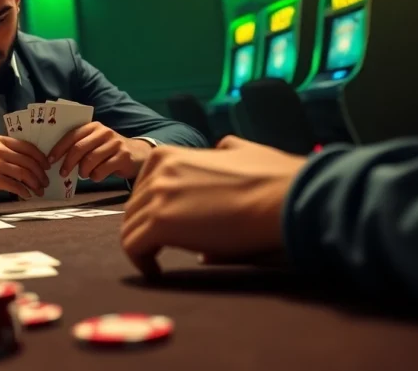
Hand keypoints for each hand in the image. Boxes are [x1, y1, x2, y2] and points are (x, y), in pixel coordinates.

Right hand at [0, 136, 49, 199]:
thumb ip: (8, 154)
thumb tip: (33, 164)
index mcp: (1, 141)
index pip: (29, 147)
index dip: (41, 158)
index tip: (47, 167)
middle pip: (29, 161)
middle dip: (41, 174)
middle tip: (45, 183)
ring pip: (25, 173)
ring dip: (35, 184)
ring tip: (39, 191)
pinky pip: (16, 185)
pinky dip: (24, 192)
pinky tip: (26, 195)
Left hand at [48, 122, 151, 180]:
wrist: (137, 154)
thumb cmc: (108, 150)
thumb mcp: (95, 143)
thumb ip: (80, 146)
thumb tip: (56, 159)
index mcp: (93, 127)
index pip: (72, 136)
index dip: (59, 148)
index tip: (50, 160)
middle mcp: (104, 132)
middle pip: (79, 148)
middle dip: (68, 162)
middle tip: (62, 173)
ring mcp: (115, 144)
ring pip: (90, 161)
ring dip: (83, 171)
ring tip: (83, 174)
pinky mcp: (123, 157)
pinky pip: (102, 170)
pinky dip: (95, 176)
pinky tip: (97, 176)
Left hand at [120, 136, 307, 276]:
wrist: (287, 198)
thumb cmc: (275, 180)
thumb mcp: (246, 151)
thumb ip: (228, 149)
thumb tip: (223, 147)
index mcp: (172, 155)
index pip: (145, 186)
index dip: (153, 208)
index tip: (166, 225)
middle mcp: (159, 170)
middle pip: (134, 207)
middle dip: (145, 228)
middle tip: (160, 248)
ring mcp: (158, 195)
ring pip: (130, 227)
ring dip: (143, 246)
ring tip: (159, 261)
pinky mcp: (160, 222)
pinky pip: (132, 246)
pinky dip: (140, 262)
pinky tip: (156, 271)